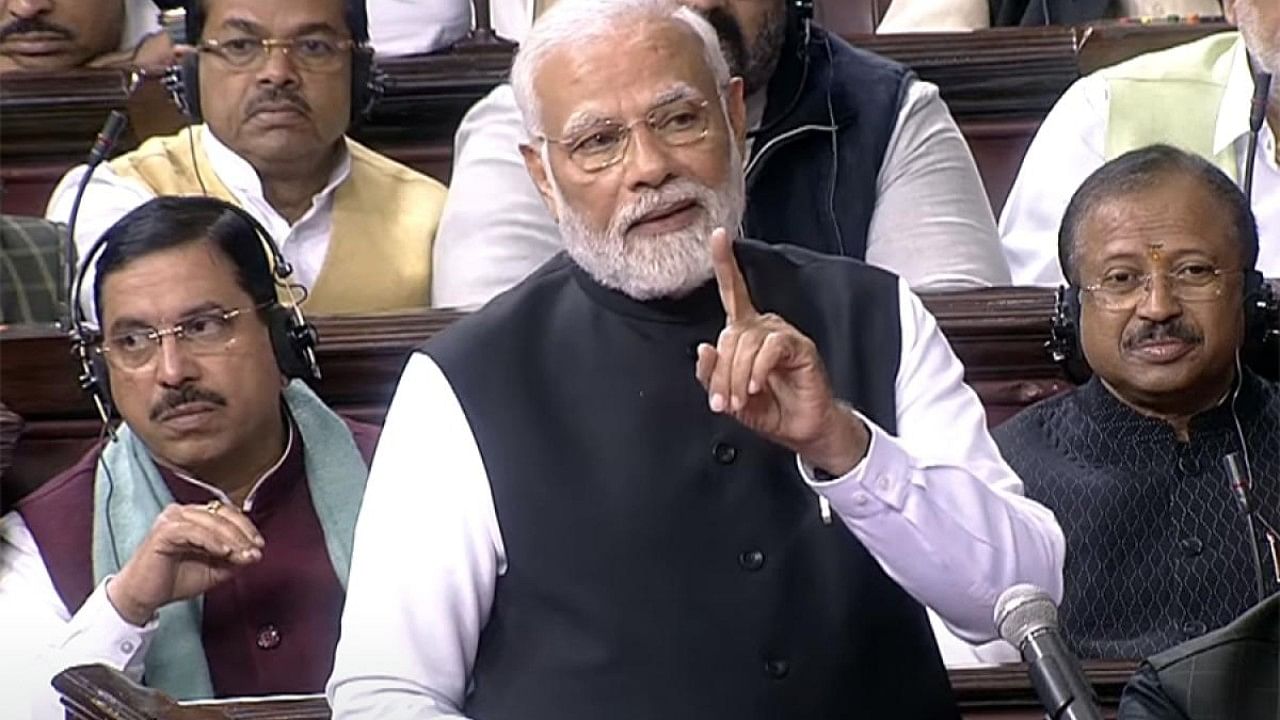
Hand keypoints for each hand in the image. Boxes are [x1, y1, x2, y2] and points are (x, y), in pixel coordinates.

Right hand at [106, 501, 263, 625]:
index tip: (260, 546)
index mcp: (194, 517)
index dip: (246, 527)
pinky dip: (212, 541)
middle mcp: (182, 513)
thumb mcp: (215, 570)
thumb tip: (254, 553)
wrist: (143, 596)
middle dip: (243, 533)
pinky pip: (194, 531)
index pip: (227, 513)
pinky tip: (224, 552)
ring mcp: (172, 520)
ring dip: (232, 538)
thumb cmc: (174, 580)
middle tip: (255, 551)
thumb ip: (234, 559)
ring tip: (243, 555)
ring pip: (211, 521)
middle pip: (222, 514)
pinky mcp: (163, 532)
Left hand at [694, 228, 868, 474]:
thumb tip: (704, 349)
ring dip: (737, 376)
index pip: (732, 292)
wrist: (801, 430)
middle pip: (729, 335)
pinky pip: (771, 346)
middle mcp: (763, 327)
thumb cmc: (768, 409)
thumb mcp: (728, 396)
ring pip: (747, 342)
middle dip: (722, 374)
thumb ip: (711, 375)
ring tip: (741, 400)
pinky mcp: (800, 346)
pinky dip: (758, 369)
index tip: (718, 235)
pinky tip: (757, 386)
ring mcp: (783, 334)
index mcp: (745, 332)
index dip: (724, 263)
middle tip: (724, 402)